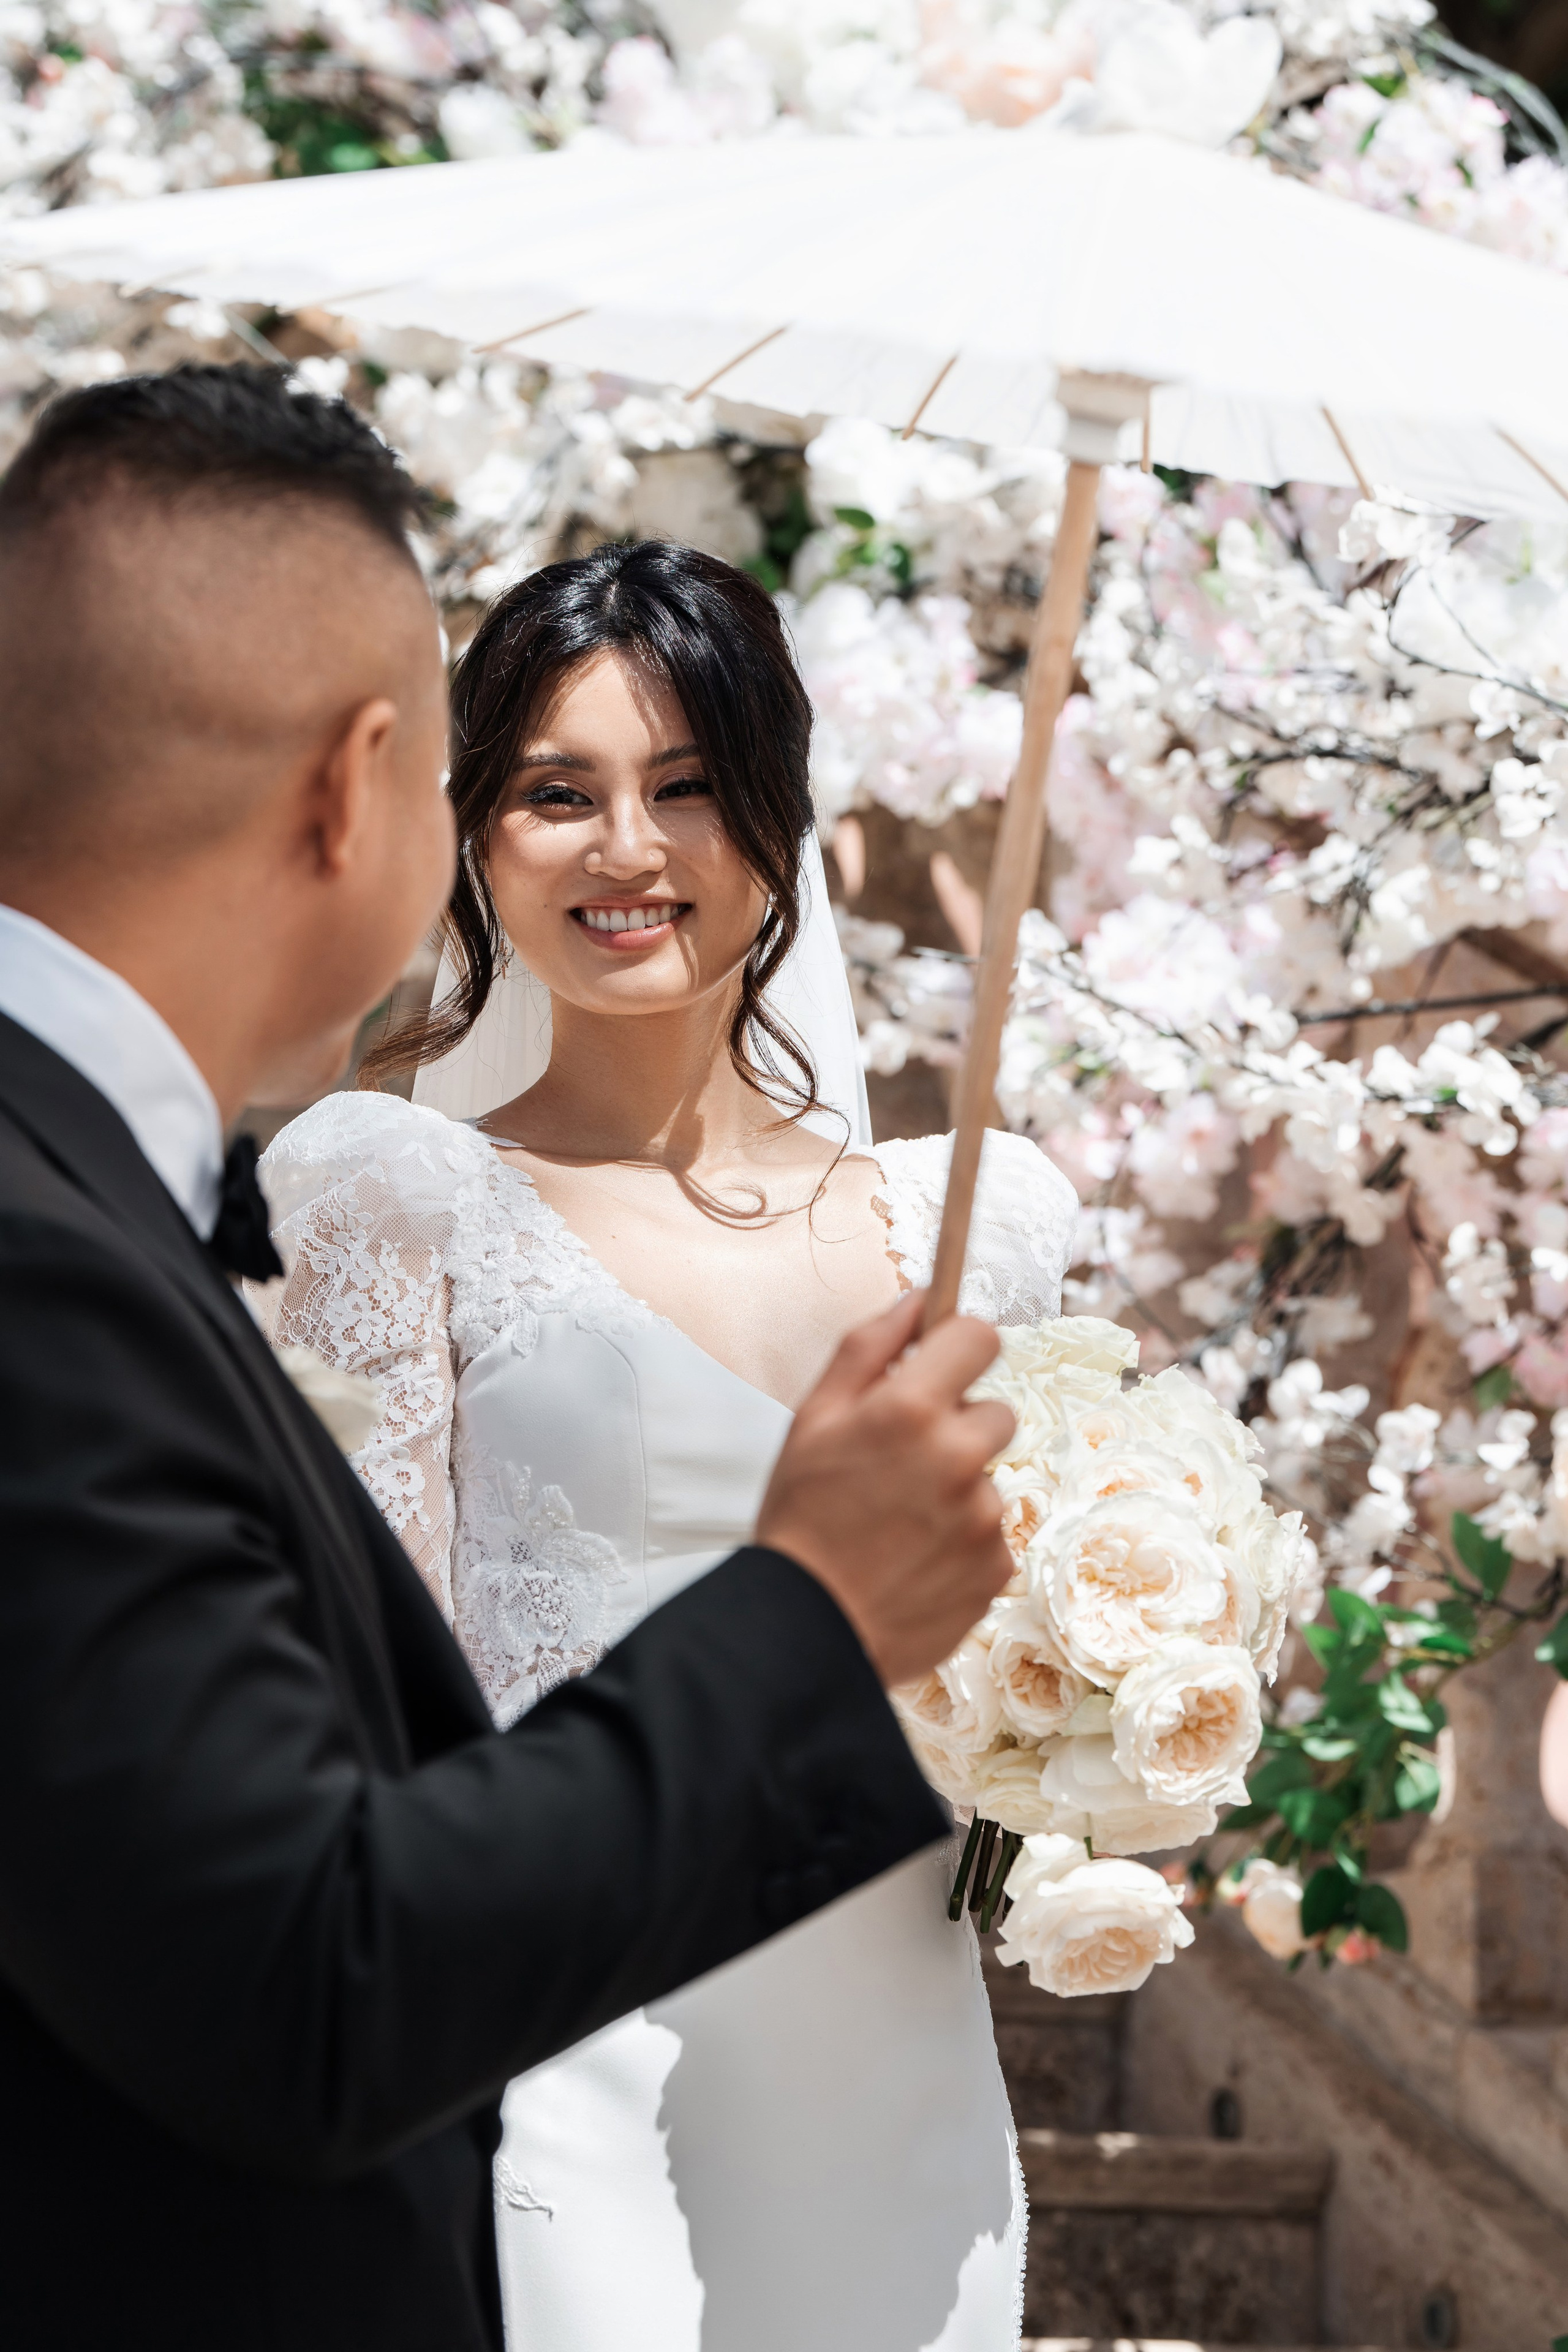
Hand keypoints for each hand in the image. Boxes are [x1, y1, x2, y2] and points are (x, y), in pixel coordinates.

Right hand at [755, 1290, 1014, 1687]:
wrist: (807, 1628)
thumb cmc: (801, 1517)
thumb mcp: (813, 1417)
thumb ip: (868, 1347)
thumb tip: (918, 1300)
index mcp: (911, 1409)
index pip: (980, 1337)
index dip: (960, 1348)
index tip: (943, 1367)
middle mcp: (960, 1457)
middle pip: (995, 1412)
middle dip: (958, 1427)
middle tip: (903, 1463)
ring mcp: (985, 1516)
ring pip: (987, 1478)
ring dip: (955, 1489)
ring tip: (899, 1522)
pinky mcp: (997, 1566)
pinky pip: (990, 1533)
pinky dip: (960, 1541)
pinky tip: (914, 1557)